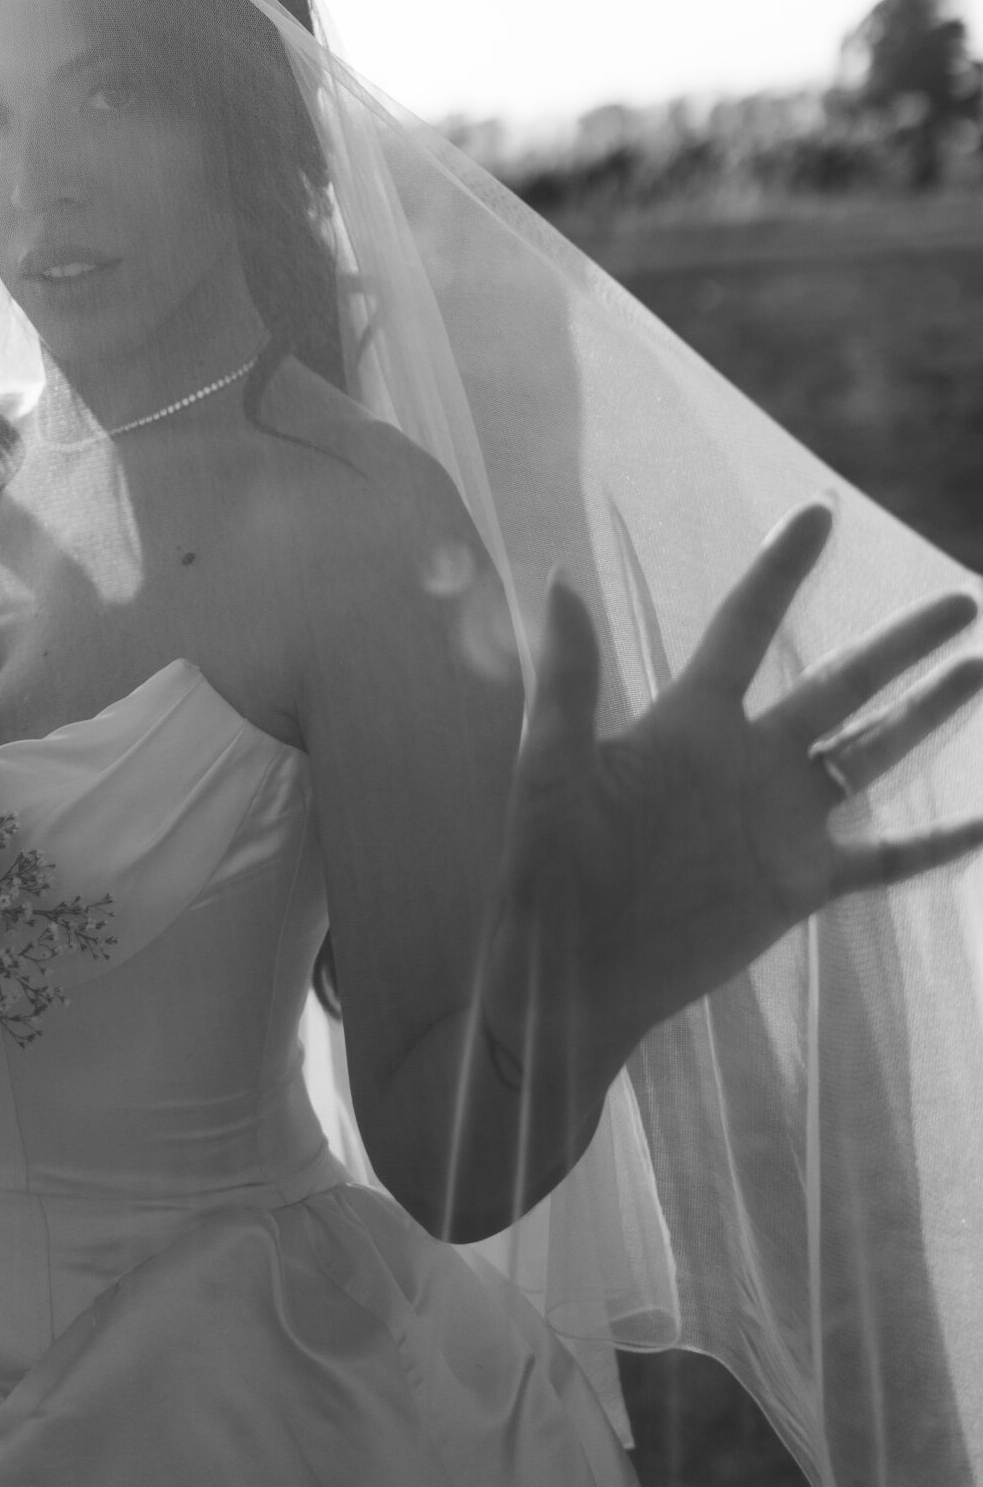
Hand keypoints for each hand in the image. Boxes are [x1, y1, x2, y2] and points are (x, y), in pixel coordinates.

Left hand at [484, 501, 982, 1079]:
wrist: (568, 972)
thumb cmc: (546, 866)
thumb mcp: (548, 764)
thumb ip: (566, 677)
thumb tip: (558, 576)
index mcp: (690, 721)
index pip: (747, 627)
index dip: (782, 571)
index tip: (818, 514)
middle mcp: (749, 760)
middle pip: (842, 684)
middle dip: (901, 645)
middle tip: (962, 601)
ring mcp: (781, 821)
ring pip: (873, 754)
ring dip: (928, 715)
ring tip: (981, 670)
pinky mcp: (800, 884)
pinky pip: (884, 858)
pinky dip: (935, 842)